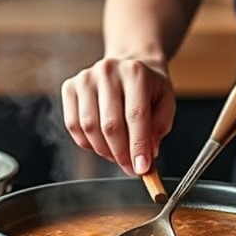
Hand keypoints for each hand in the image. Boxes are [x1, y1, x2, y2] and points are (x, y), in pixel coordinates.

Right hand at [61, 57, 174, 176]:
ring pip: (89, 127)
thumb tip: (146, 153)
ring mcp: (86, 78)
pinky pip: (73, 125)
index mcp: (135, 72)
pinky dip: (87, 143)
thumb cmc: (148, 87)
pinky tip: (101, 144)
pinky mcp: (70, 87)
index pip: (135, 115)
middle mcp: (108, 71)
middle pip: (110, 124)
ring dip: (104, 150)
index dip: (138, 145)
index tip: (141, 167)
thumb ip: (159, 127)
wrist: (128, 67)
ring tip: (117, 155)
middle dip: (121, 153)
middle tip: (130, 167)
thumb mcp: (165, 102)